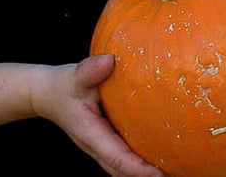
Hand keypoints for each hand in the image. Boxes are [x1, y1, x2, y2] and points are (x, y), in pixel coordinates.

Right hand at [38, 55, 162, 176]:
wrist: (48, 94)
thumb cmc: (63, 85)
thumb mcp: (74, 76)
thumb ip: (89, 69)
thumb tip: (109, 61)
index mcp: (90, 134)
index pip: (117, 158)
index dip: (138, 169)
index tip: (159, 173)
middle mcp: (96, 147)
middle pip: (123, 172)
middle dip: (147, 176)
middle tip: (178, 171)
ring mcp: (100, 148)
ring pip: (123, 169)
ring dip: (144, 173)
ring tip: (174, 168)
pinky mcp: (106, 143)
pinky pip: (124, 159)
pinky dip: (140, 163)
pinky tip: (160, 153)